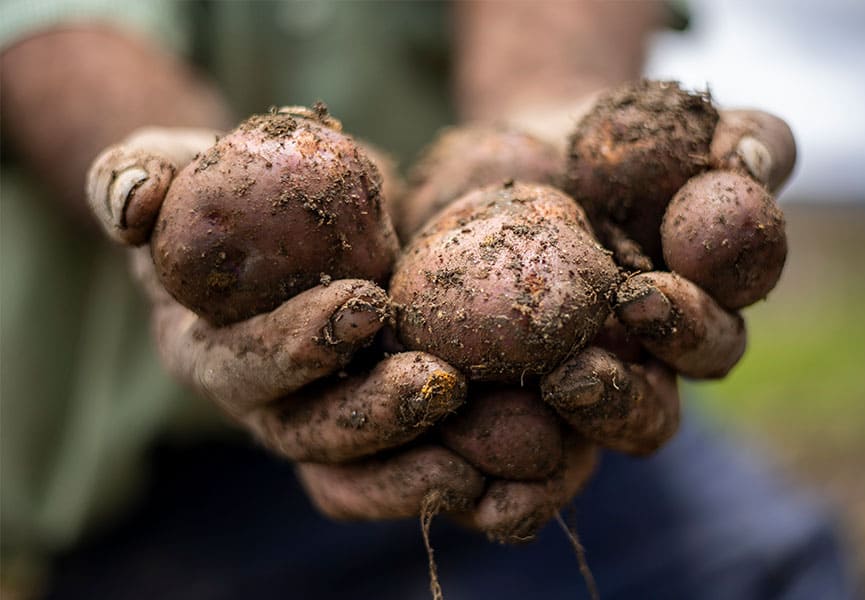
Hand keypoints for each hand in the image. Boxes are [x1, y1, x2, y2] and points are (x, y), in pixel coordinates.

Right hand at [86, 128, 488, 519]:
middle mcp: (257, 400)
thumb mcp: (174, 163)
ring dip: (411, 459)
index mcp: (204, 347)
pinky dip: (432, 474)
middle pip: (304, 431)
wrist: (286, 206)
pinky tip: (483, 464)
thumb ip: (138, 173)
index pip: (240, 364)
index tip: (364, 302)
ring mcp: (313, 416)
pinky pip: (392, 471)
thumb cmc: (222, 184)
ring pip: (352, 466)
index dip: (294, 345)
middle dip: (368, 414)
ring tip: (474, 441)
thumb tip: (130, 204)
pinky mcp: (365, 420)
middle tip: (436, 382)